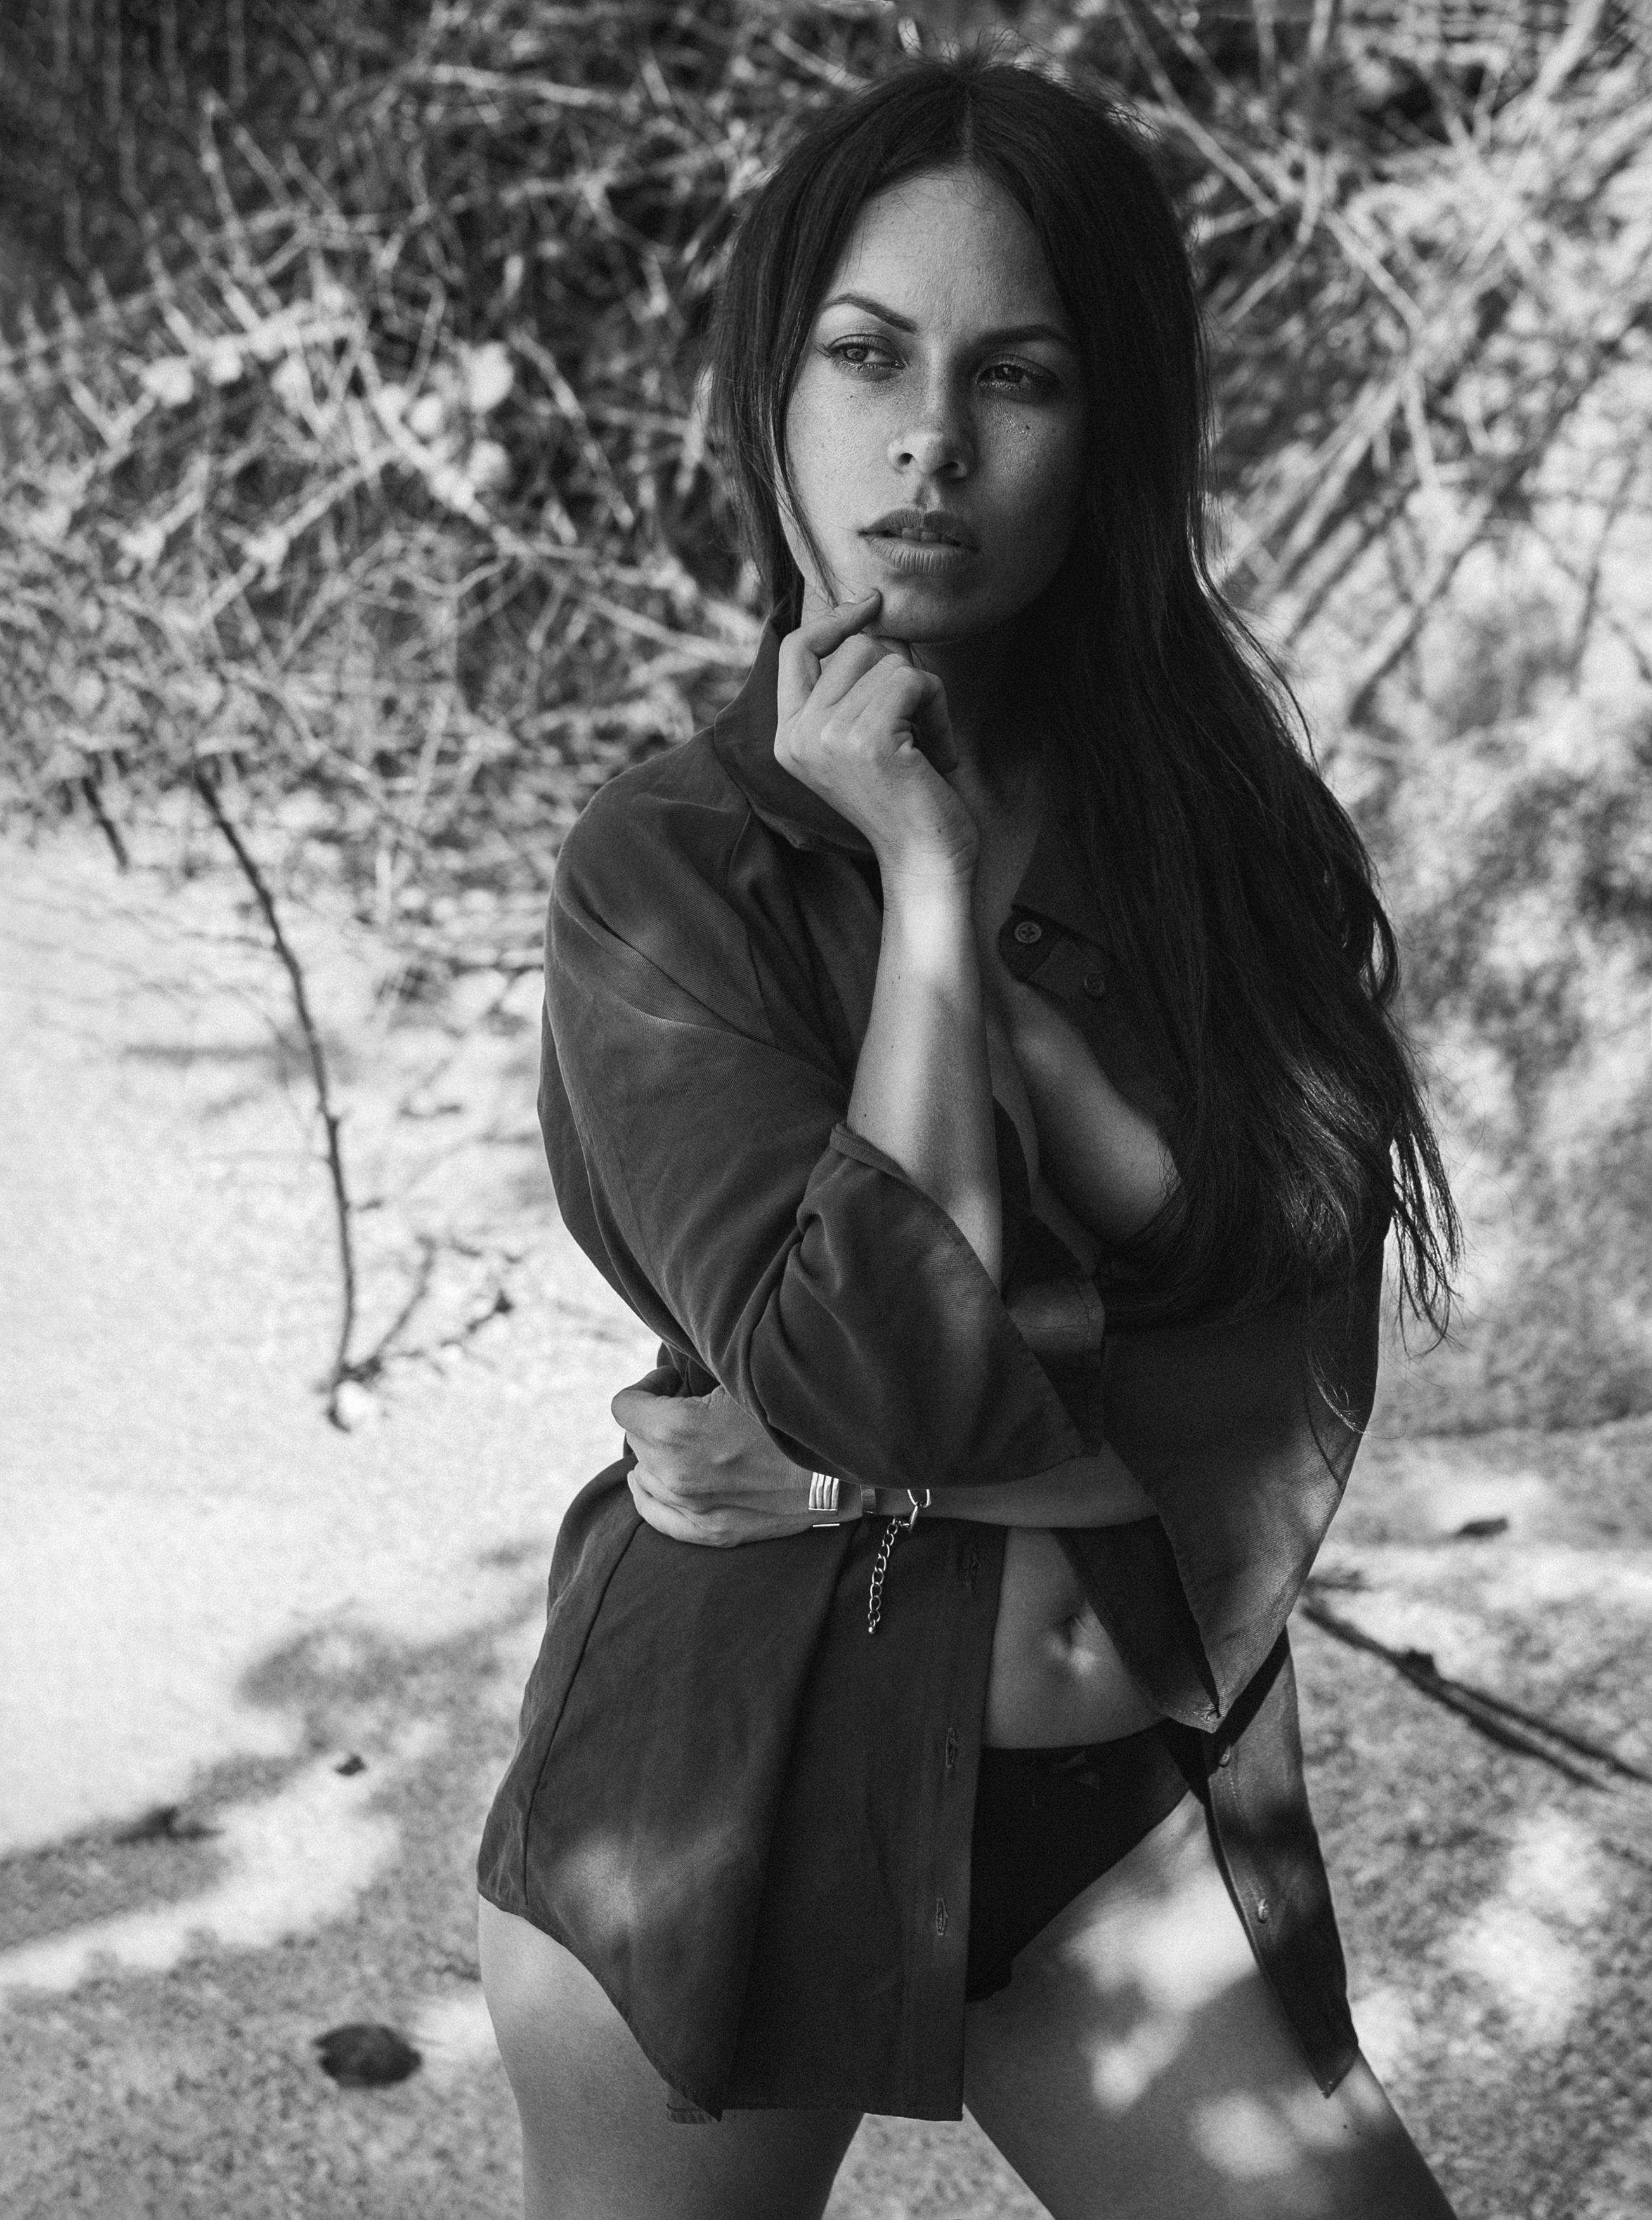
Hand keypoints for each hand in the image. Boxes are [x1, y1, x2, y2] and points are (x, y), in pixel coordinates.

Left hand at [613, 1367, 818, 1547]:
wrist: (842, 1465)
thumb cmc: (791, 1413)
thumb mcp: (741, 1379)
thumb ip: (695, 1376)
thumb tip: (672, 1375)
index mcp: (676, 1430)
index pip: (624, 1406)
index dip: (647, 1387)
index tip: (672, 1382)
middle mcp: (674, 1474)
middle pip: (635, 1438)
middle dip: (656, 1418)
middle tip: (688, 1405)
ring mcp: (692, 1509)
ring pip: (643, 1475)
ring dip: (656, 1453)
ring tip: (688, 1440)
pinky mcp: (712, 1532)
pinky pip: (656, 1515)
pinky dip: (654, 1492)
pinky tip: (664, 1477)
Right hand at [775, 592, 978, 884]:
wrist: (924, 861)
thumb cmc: (904, 799)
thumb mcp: (860, 739)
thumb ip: (849, 688)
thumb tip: (873, 616)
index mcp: (788, 735)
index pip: (796, 647)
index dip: (835, 619)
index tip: (872, 606)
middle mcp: (799, 735)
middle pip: (855, 646)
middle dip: (900, 672)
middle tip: (915, 724)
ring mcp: (828, 736)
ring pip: (890, 661)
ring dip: (925, 696)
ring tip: (926, 744)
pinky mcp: (867, 740)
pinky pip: (914, 680)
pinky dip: (939, 708)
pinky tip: (939, 752)